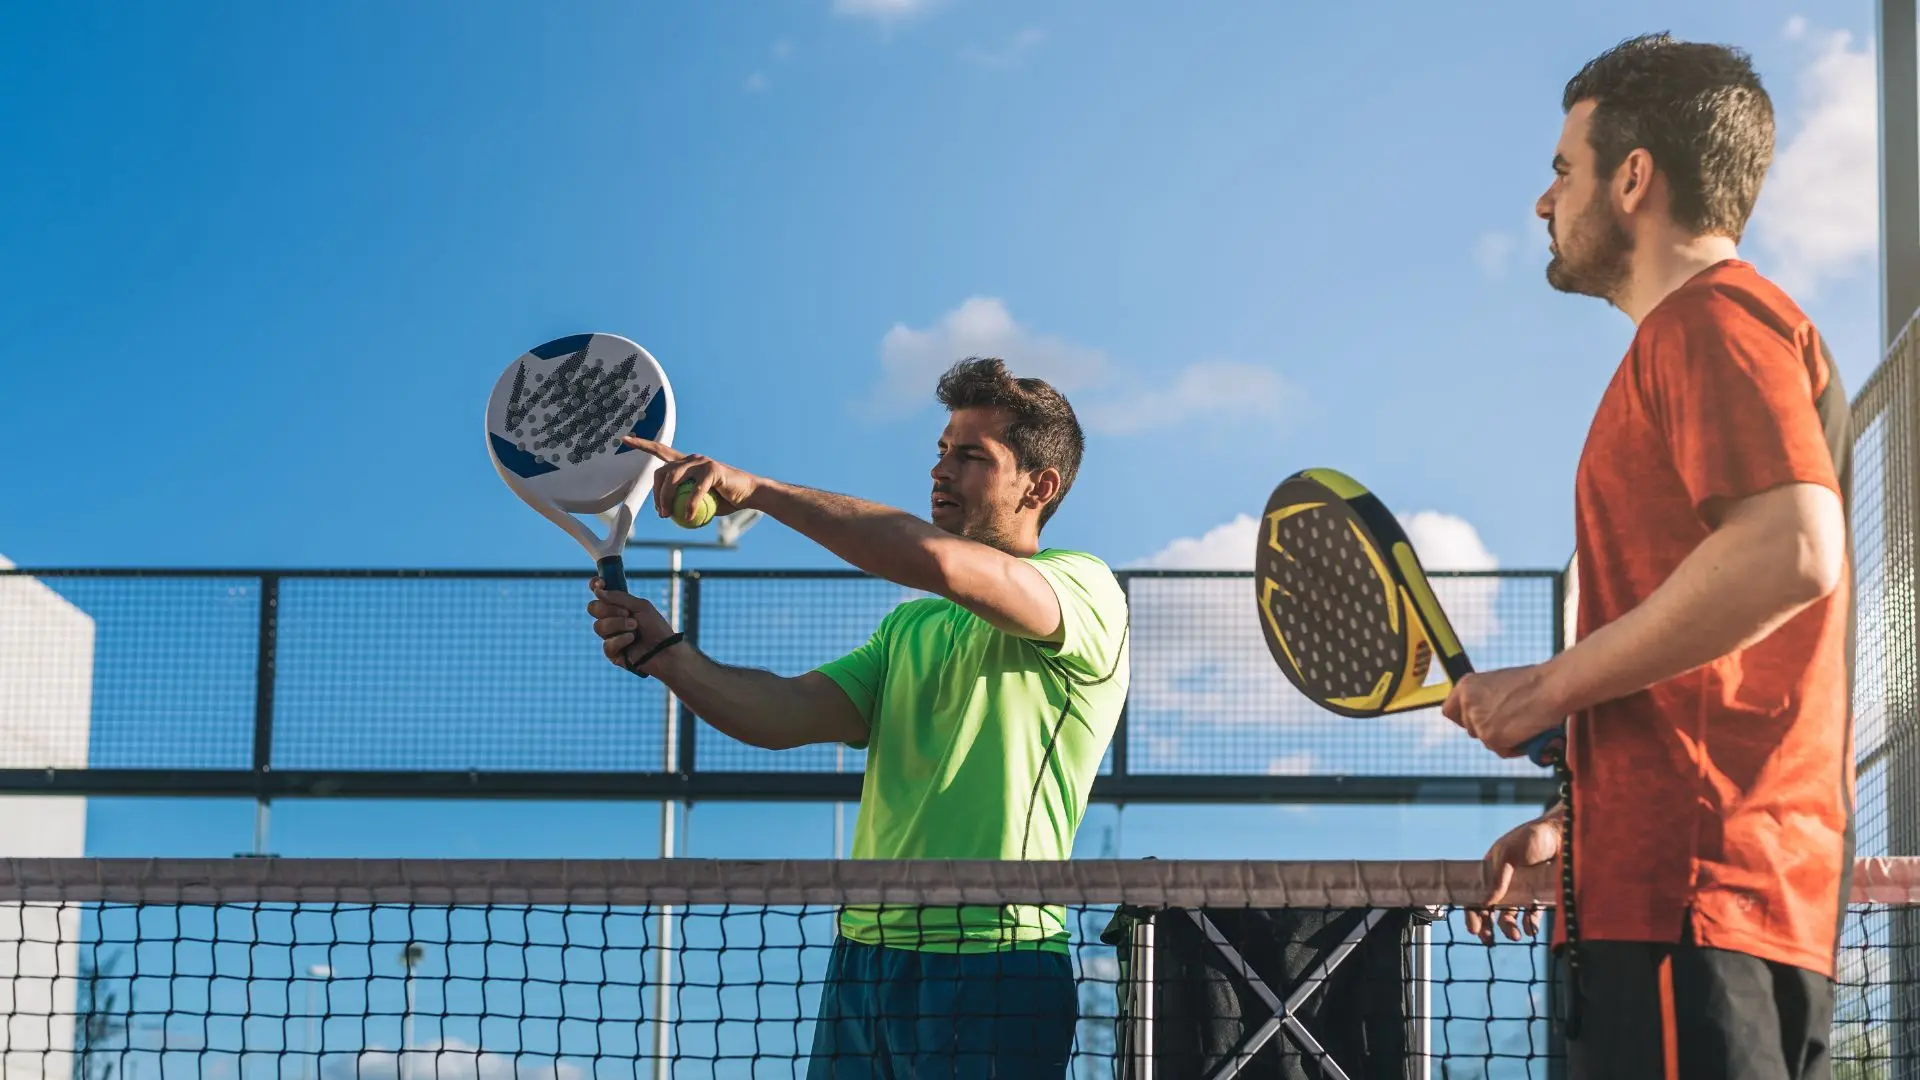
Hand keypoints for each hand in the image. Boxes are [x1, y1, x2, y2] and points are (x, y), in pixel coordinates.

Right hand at [588, 579, 682, 674]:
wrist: (664, 649)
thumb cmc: (656, 627)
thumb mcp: (641, 606)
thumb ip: (619, 597)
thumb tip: (598, 591)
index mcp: (617, 605)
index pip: (599, 592)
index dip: (595, 586)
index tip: (600, 584)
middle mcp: (611, 619)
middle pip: (593, 608)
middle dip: (610, 609)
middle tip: (628, 613)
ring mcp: (610, 636)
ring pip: (598, 626)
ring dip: (618, 624)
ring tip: (635, 628)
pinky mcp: (612, 653)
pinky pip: (607, 644)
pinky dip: (621, 640)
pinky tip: (632, 640)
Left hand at [621, 436, 761, 521]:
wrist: (748, 494)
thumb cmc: (724, 499)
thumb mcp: (700, 501)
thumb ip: (683, 502)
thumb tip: (666, 513)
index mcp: (687, 463)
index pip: (661, 451)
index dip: (642, 444)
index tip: (625, 438)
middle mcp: (692, 459)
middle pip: (661, 472)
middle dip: (656, 494)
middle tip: (662, 513)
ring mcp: (702, 462)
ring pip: (673, 478)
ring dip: (666, 499)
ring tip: (669, 515)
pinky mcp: (712, 470)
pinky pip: (695, 490)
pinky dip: (690, 505)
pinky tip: (691, 516)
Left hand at [1441, 663, 1564, 758]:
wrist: (1550, 687)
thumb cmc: (1532, 683)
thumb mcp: (1497, 683)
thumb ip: (1484, 697)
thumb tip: (1484, 712)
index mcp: (1466, 686)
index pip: (1450, 711)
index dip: (1465, 718)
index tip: (1478, 721)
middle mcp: (1466, 702)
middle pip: (1470, 729)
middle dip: (1489, 729)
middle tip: (1510, 722)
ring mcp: (1477, 721)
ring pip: (1486, 741)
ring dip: (1503, 739)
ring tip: (1522, 725)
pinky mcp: (1490, 737)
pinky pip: (1502, 751)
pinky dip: (1515, 747)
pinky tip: (1527, 734)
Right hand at [1463, 809, 1561, 944]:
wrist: (1565, 835)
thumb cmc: (1533, 837)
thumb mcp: (1510, 853)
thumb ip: (1498, 877)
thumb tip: (1486, 902)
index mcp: (1491, 870)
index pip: (1476, 894)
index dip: (1472, 911)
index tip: (1473, 928)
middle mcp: (1505, 882)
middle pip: (1491, 909)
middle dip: (1487, 925)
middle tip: (1487, 940)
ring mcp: (1522, 890)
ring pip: (1510, 914)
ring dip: (1508, 927)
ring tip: (1514, 936)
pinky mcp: (1540, 895)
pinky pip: (1532, 915)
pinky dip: (1529, 924)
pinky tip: (1530, 931)